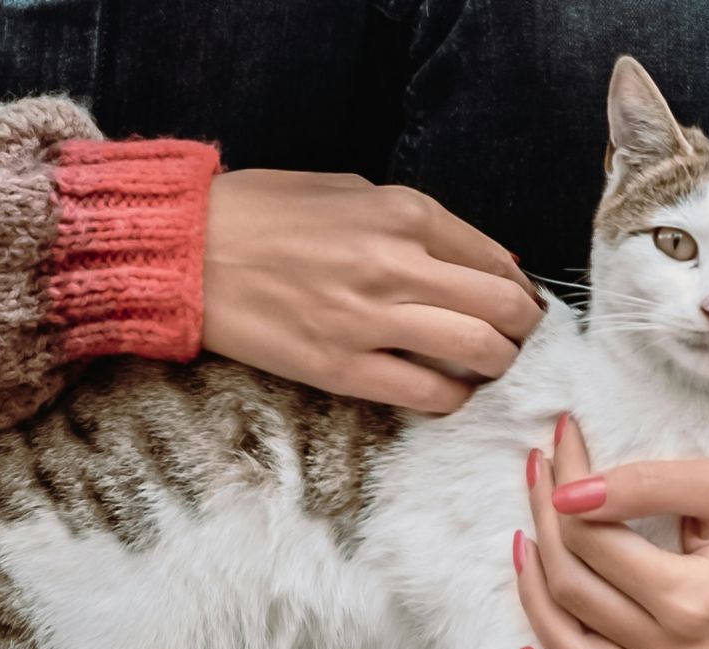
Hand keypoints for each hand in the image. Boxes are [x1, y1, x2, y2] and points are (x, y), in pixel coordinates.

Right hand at [202, 170, 542, 412]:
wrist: (187, 251)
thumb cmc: (263, 213)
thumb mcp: (349, 191)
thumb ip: (416, 223)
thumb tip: (477, 259)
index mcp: (403, 212)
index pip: (495, 258)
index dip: (519, 286)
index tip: (518, 301)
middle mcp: (397, 264)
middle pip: (503, 308)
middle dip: (522, 328)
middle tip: (514, 337)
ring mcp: (371, 320)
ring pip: (479, 352)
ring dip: (496, 363)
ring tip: (485, 365)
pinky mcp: (342, 369)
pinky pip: (427, 395)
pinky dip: (452, 397)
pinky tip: (447, 391)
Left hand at [514, 417, 708, 648]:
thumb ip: (648, 484)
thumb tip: (568, 496)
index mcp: (694, 603)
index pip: (594, 543)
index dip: (564, 489)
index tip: (557, 444)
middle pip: (574, 592)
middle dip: (545, 526)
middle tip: (539, 476)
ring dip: (534, 597)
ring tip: (525, 542)